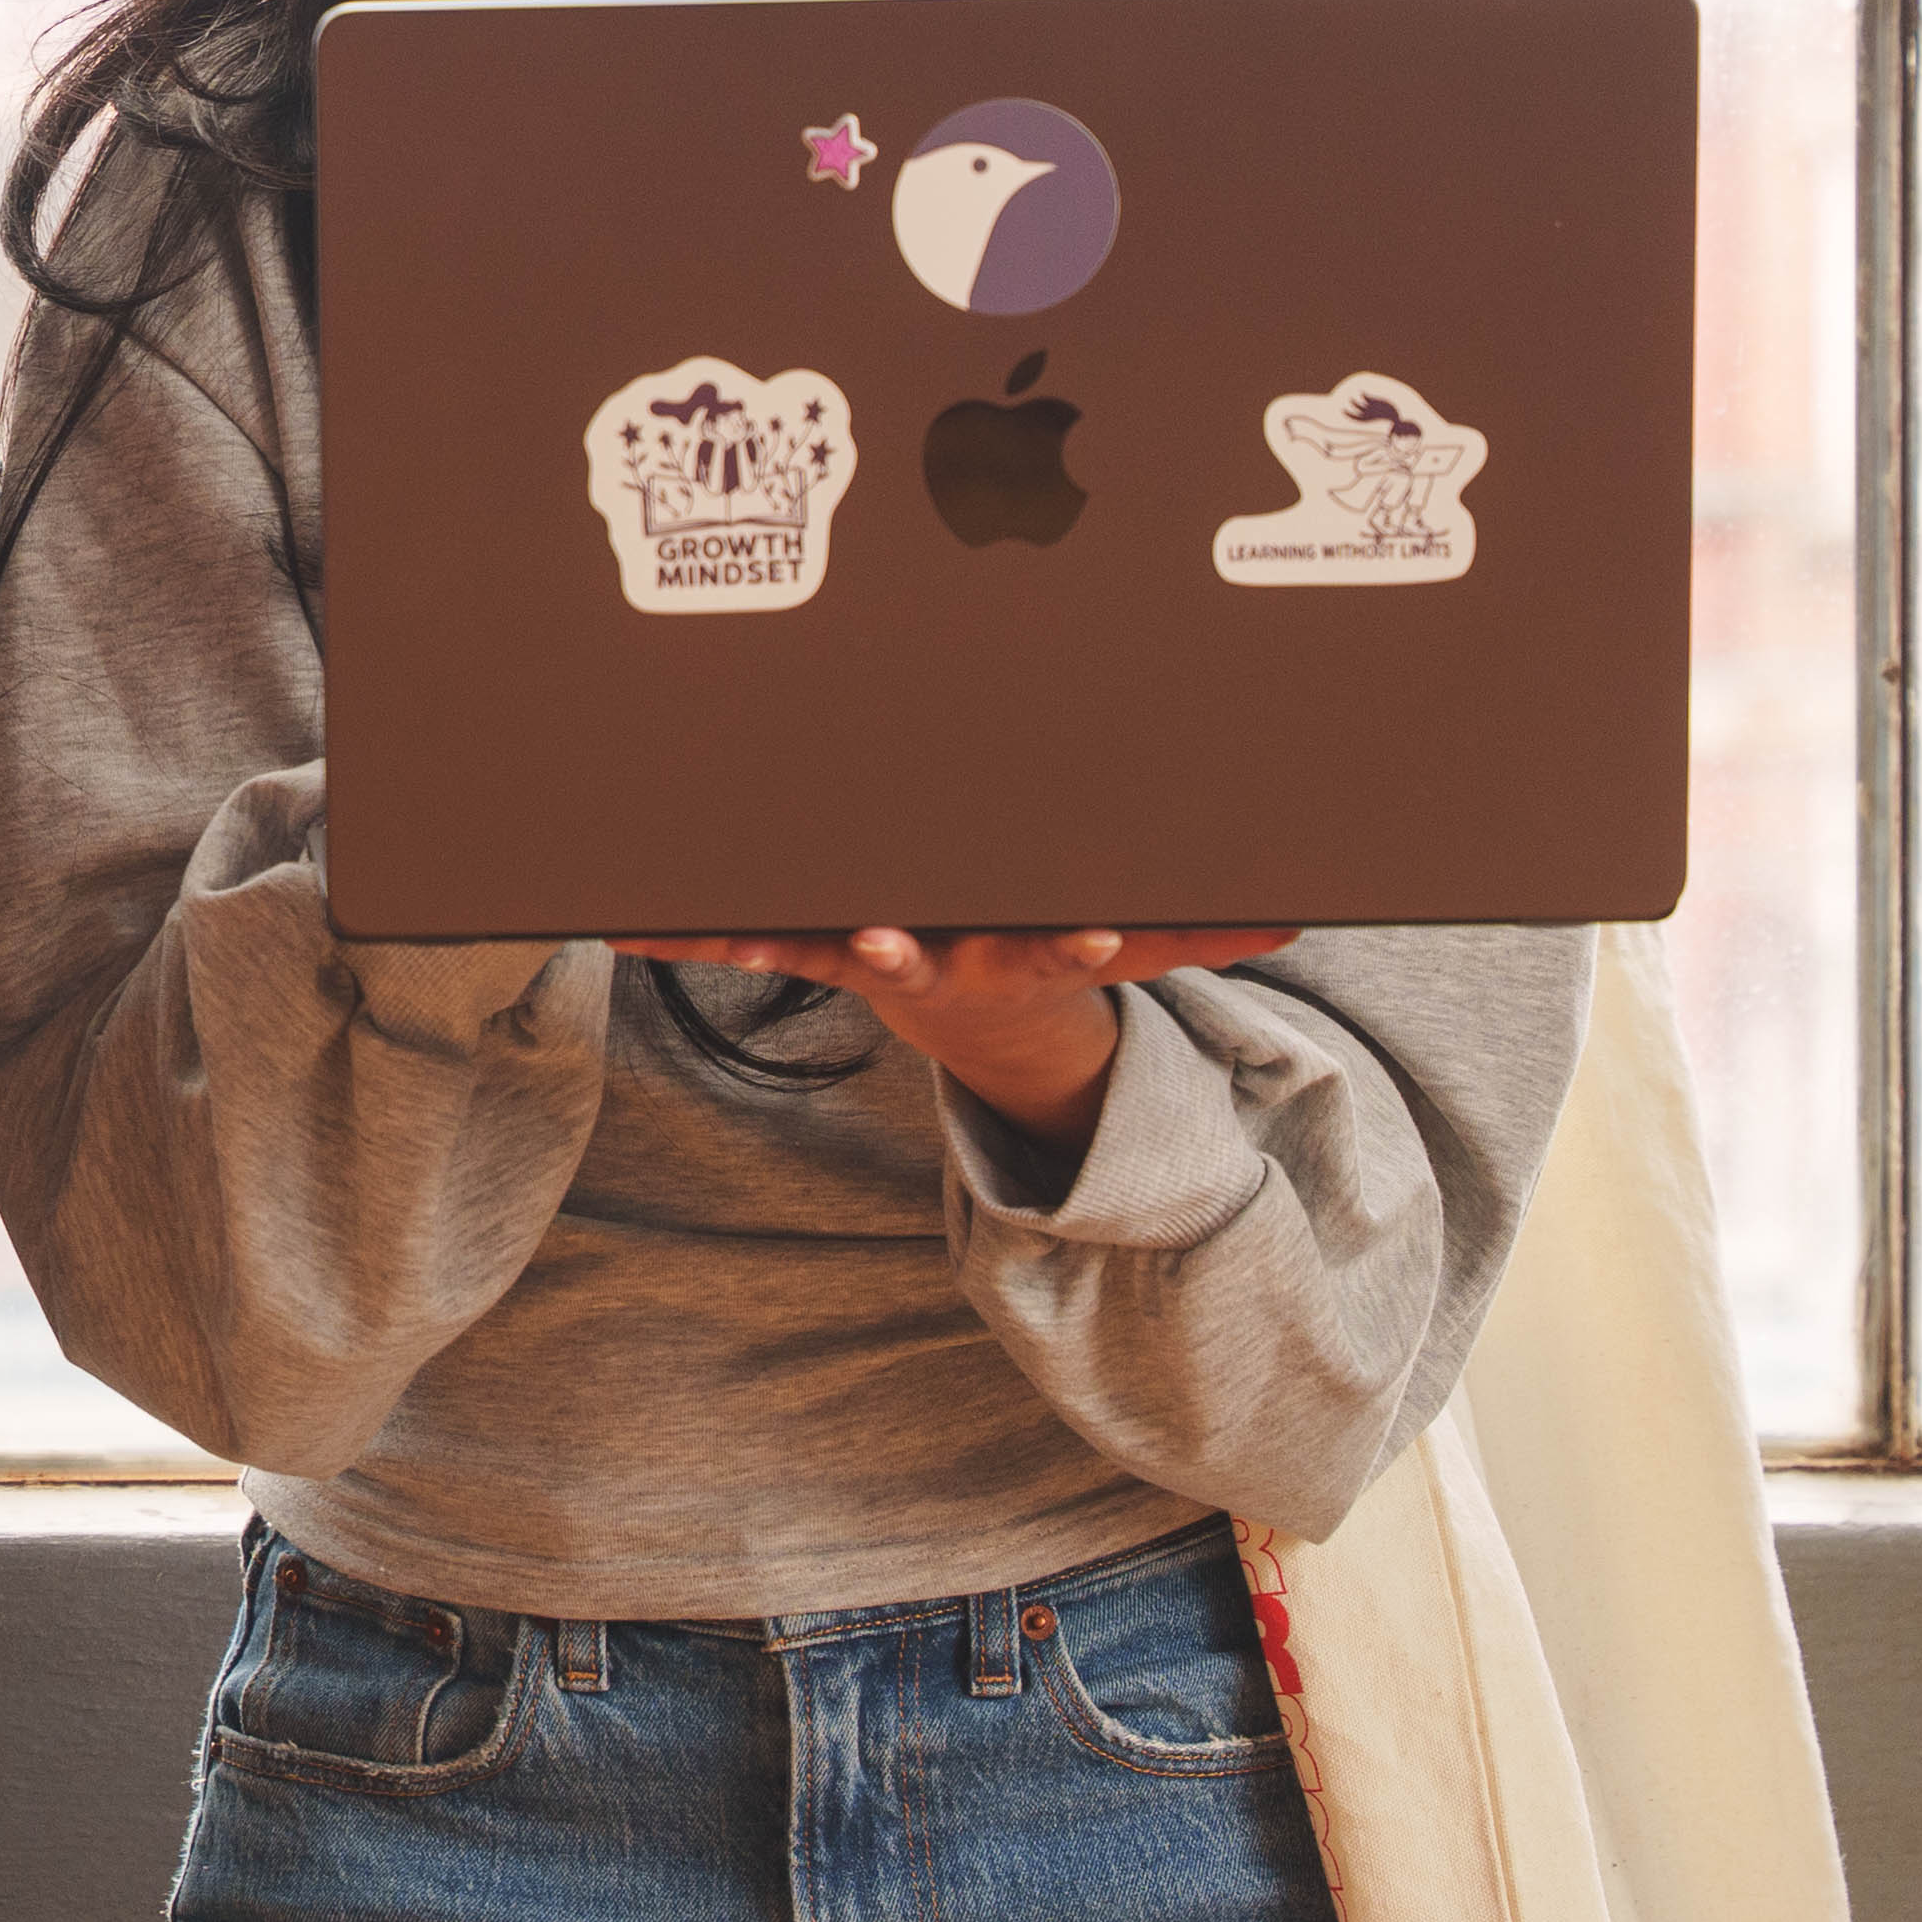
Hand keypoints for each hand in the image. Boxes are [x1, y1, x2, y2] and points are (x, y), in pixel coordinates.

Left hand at [612, 923, 1303, 1151]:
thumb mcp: (1118, 939)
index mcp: (1025, 951)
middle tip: (884, 942)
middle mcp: (944, 957)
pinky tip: (617, 916)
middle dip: (903, 950)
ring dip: (752, 940)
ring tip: (692, 927)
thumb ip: (1200, 928)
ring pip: (806, 948)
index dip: (1083, 941)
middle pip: (926, 957)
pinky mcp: (814, 947)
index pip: (1064, 949)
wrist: (985, 1007)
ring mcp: (872, 956)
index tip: (1098, 933)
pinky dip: (680, 930)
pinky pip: (740, 938)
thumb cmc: (1045, 941)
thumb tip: (1304, 914)